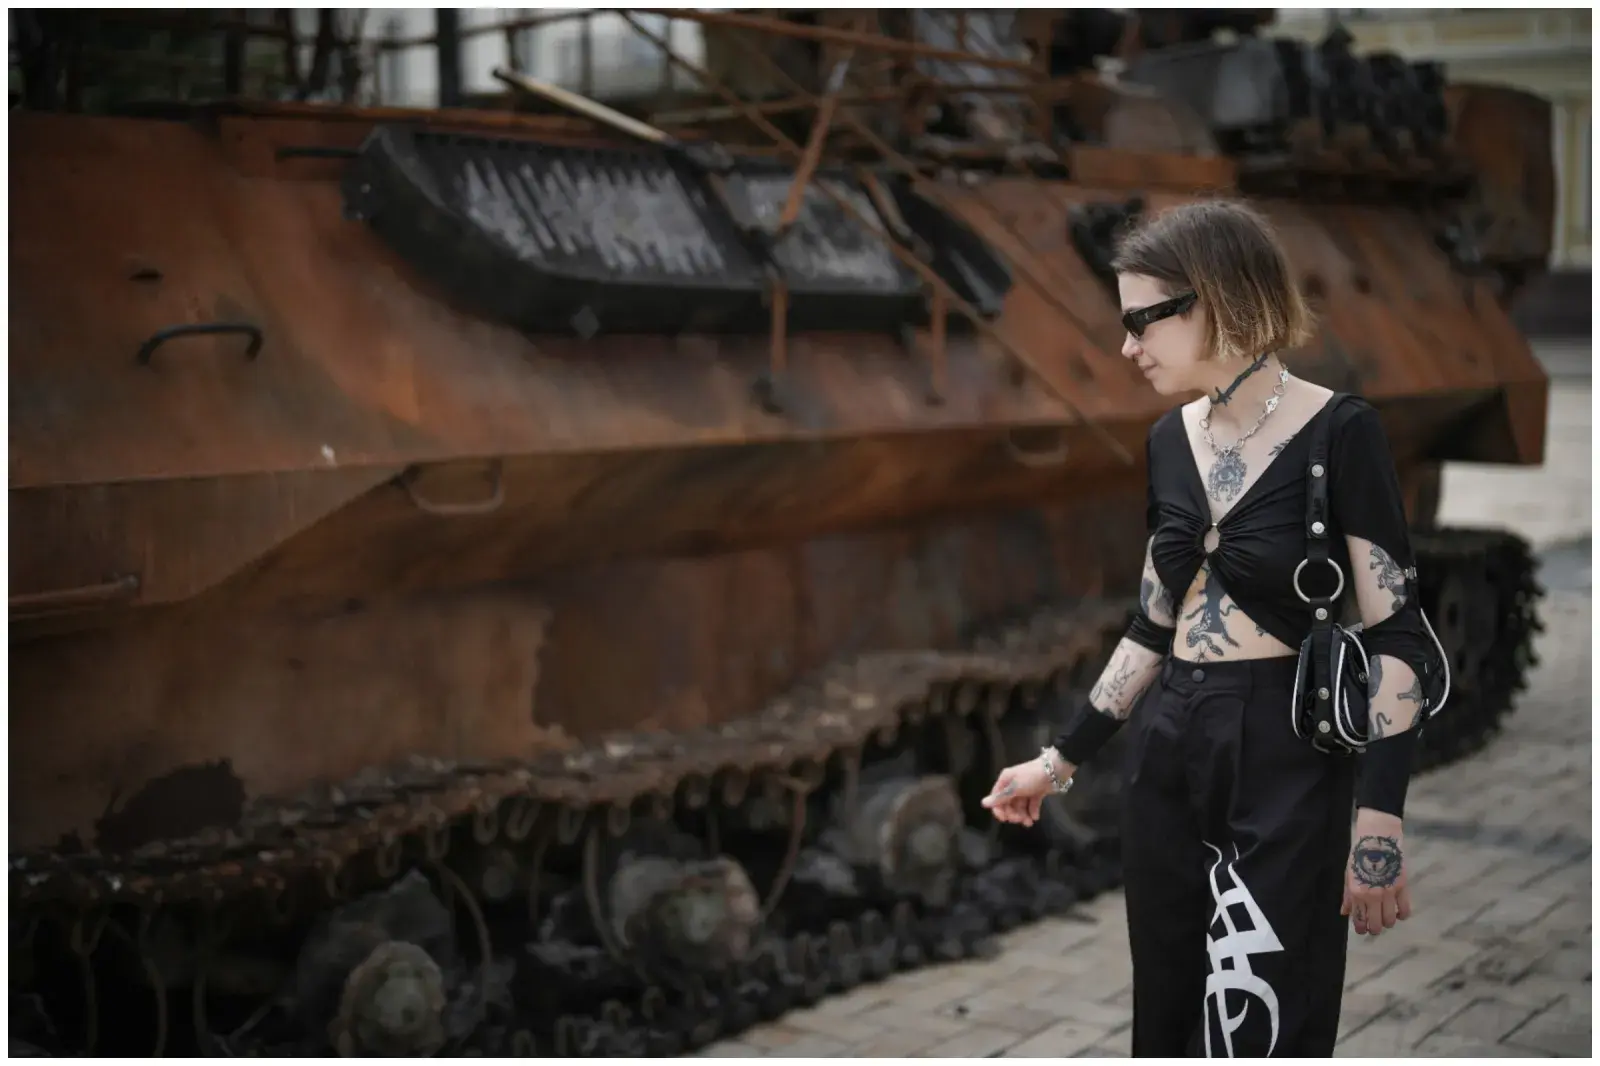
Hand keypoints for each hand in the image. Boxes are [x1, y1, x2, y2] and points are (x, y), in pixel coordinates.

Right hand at [980, 751, 1067, 826]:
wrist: (1055, 770)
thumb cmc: (1031, 777)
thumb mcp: (1015, 788)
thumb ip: (1000, 797)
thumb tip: (983, 803)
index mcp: (1005, 781)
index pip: (997, 797)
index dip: (999, 809)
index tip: (1004, 820)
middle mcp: (1014, 784)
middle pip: (1009, 803)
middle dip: (1013, 813)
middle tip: (1019, 820)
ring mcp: (1025, 789)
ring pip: (1020, 805)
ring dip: (1023, 815)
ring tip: (1029, 822)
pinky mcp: (1036, 792)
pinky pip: (1031, 804)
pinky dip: (1032, 811)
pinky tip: (1035, 817)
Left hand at [1341, 809, 1412, 936]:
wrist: (1378, 839)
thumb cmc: (1359, 855)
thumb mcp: (1348, 874)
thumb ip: (1347, 895)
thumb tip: (1345, 912)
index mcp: (1357, 892)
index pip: (1359, 920)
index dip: (1361, 928)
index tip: (1362, 929)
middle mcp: (1373, 896)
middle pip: (1377, 925)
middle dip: (1374, 928)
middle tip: (1374, 925)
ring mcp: (1389, 893)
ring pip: (1390, 921)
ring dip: (1388, 922)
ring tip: (1385, 917)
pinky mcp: (1403, 888)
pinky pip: (1405, 910)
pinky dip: (1402, 915)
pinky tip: (1398, 912)